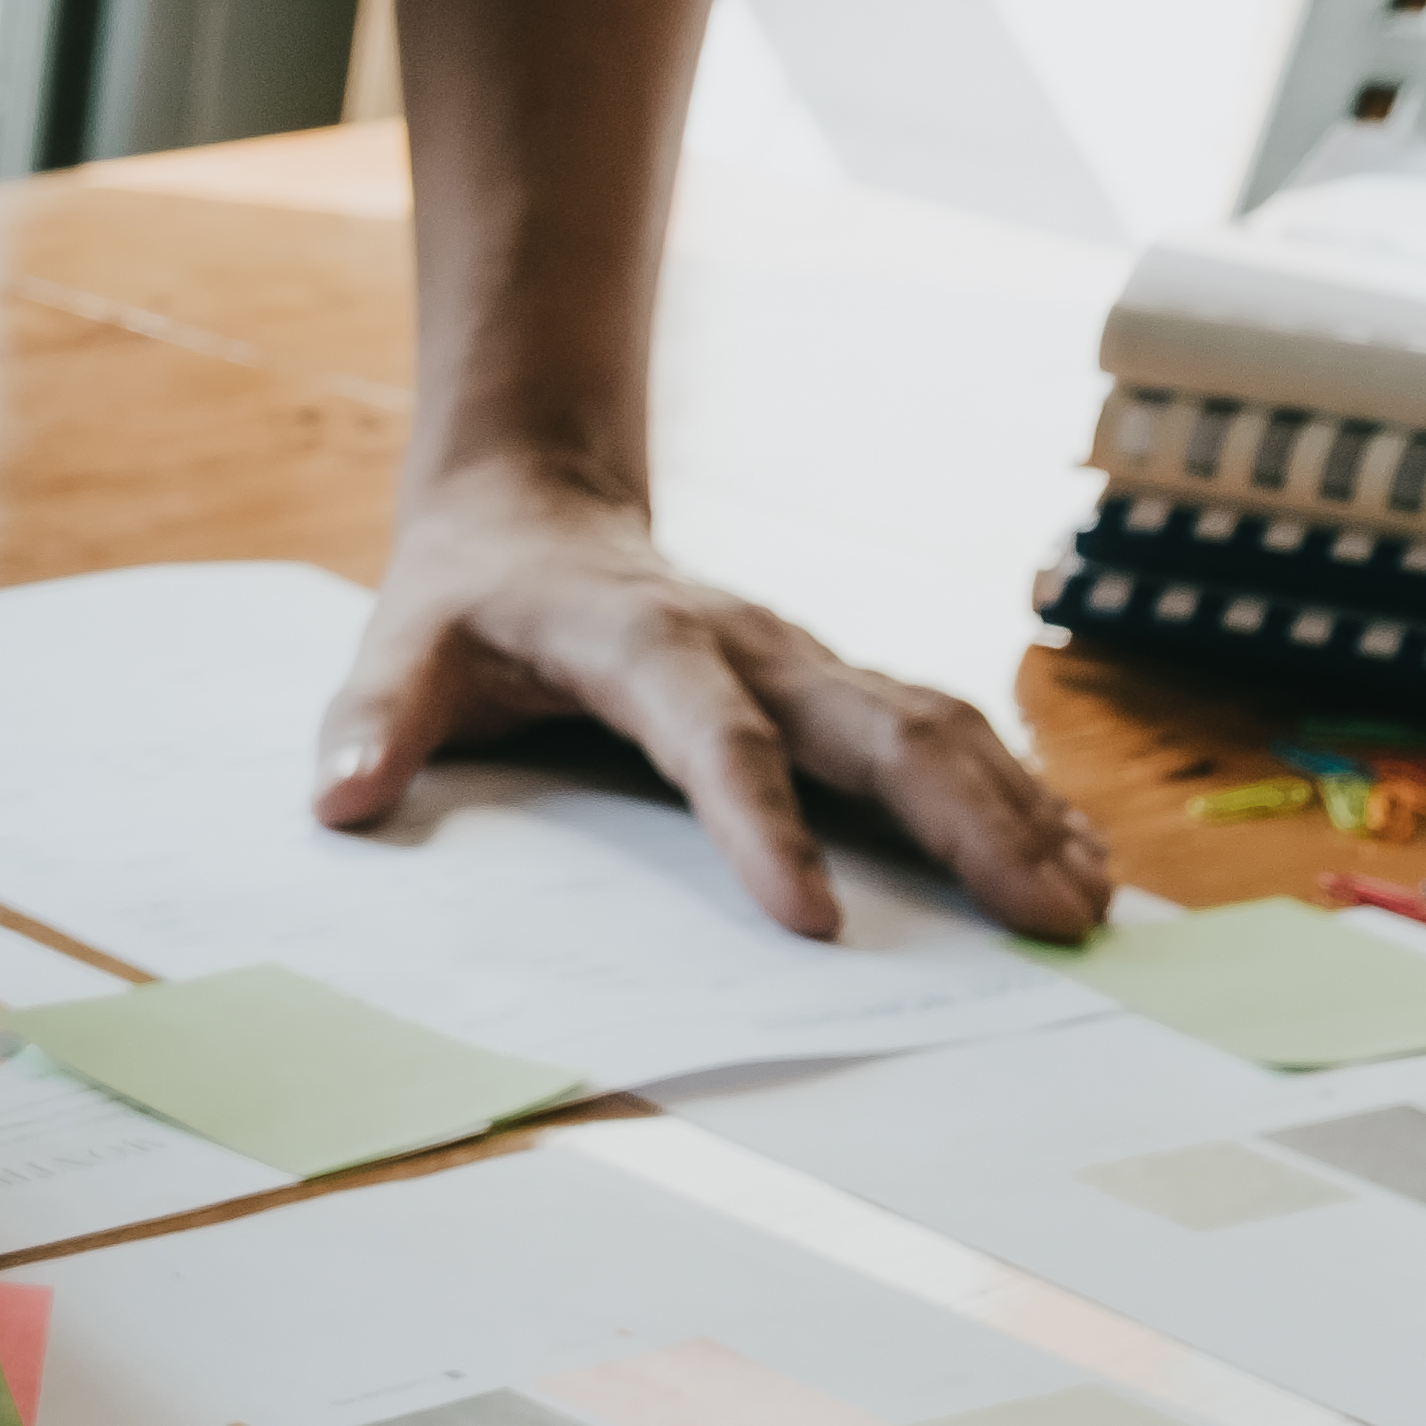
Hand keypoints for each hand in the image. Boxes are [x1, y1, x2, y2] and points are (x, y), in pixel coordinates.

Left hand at [316, 462, 1111, 943]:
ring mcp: (805, 659)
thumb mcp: (397, 647)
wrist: (529, 504)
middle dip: (967, 820)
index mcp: (643, 638)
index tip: (809, 921)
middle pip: (878, 724)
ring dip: (1015, 812)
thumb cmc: (463, 599)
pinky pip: (939, 735)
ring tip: (1086, 904)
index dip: (762, 822)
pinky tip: (1072, 864)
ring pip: (934, 726)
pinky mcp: (832, 683)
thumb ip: (370, 721)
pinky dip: (1011, 796)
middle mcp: (751, 641)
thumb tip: (339, 802)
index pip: (714, 735)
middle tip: (1041, 915)